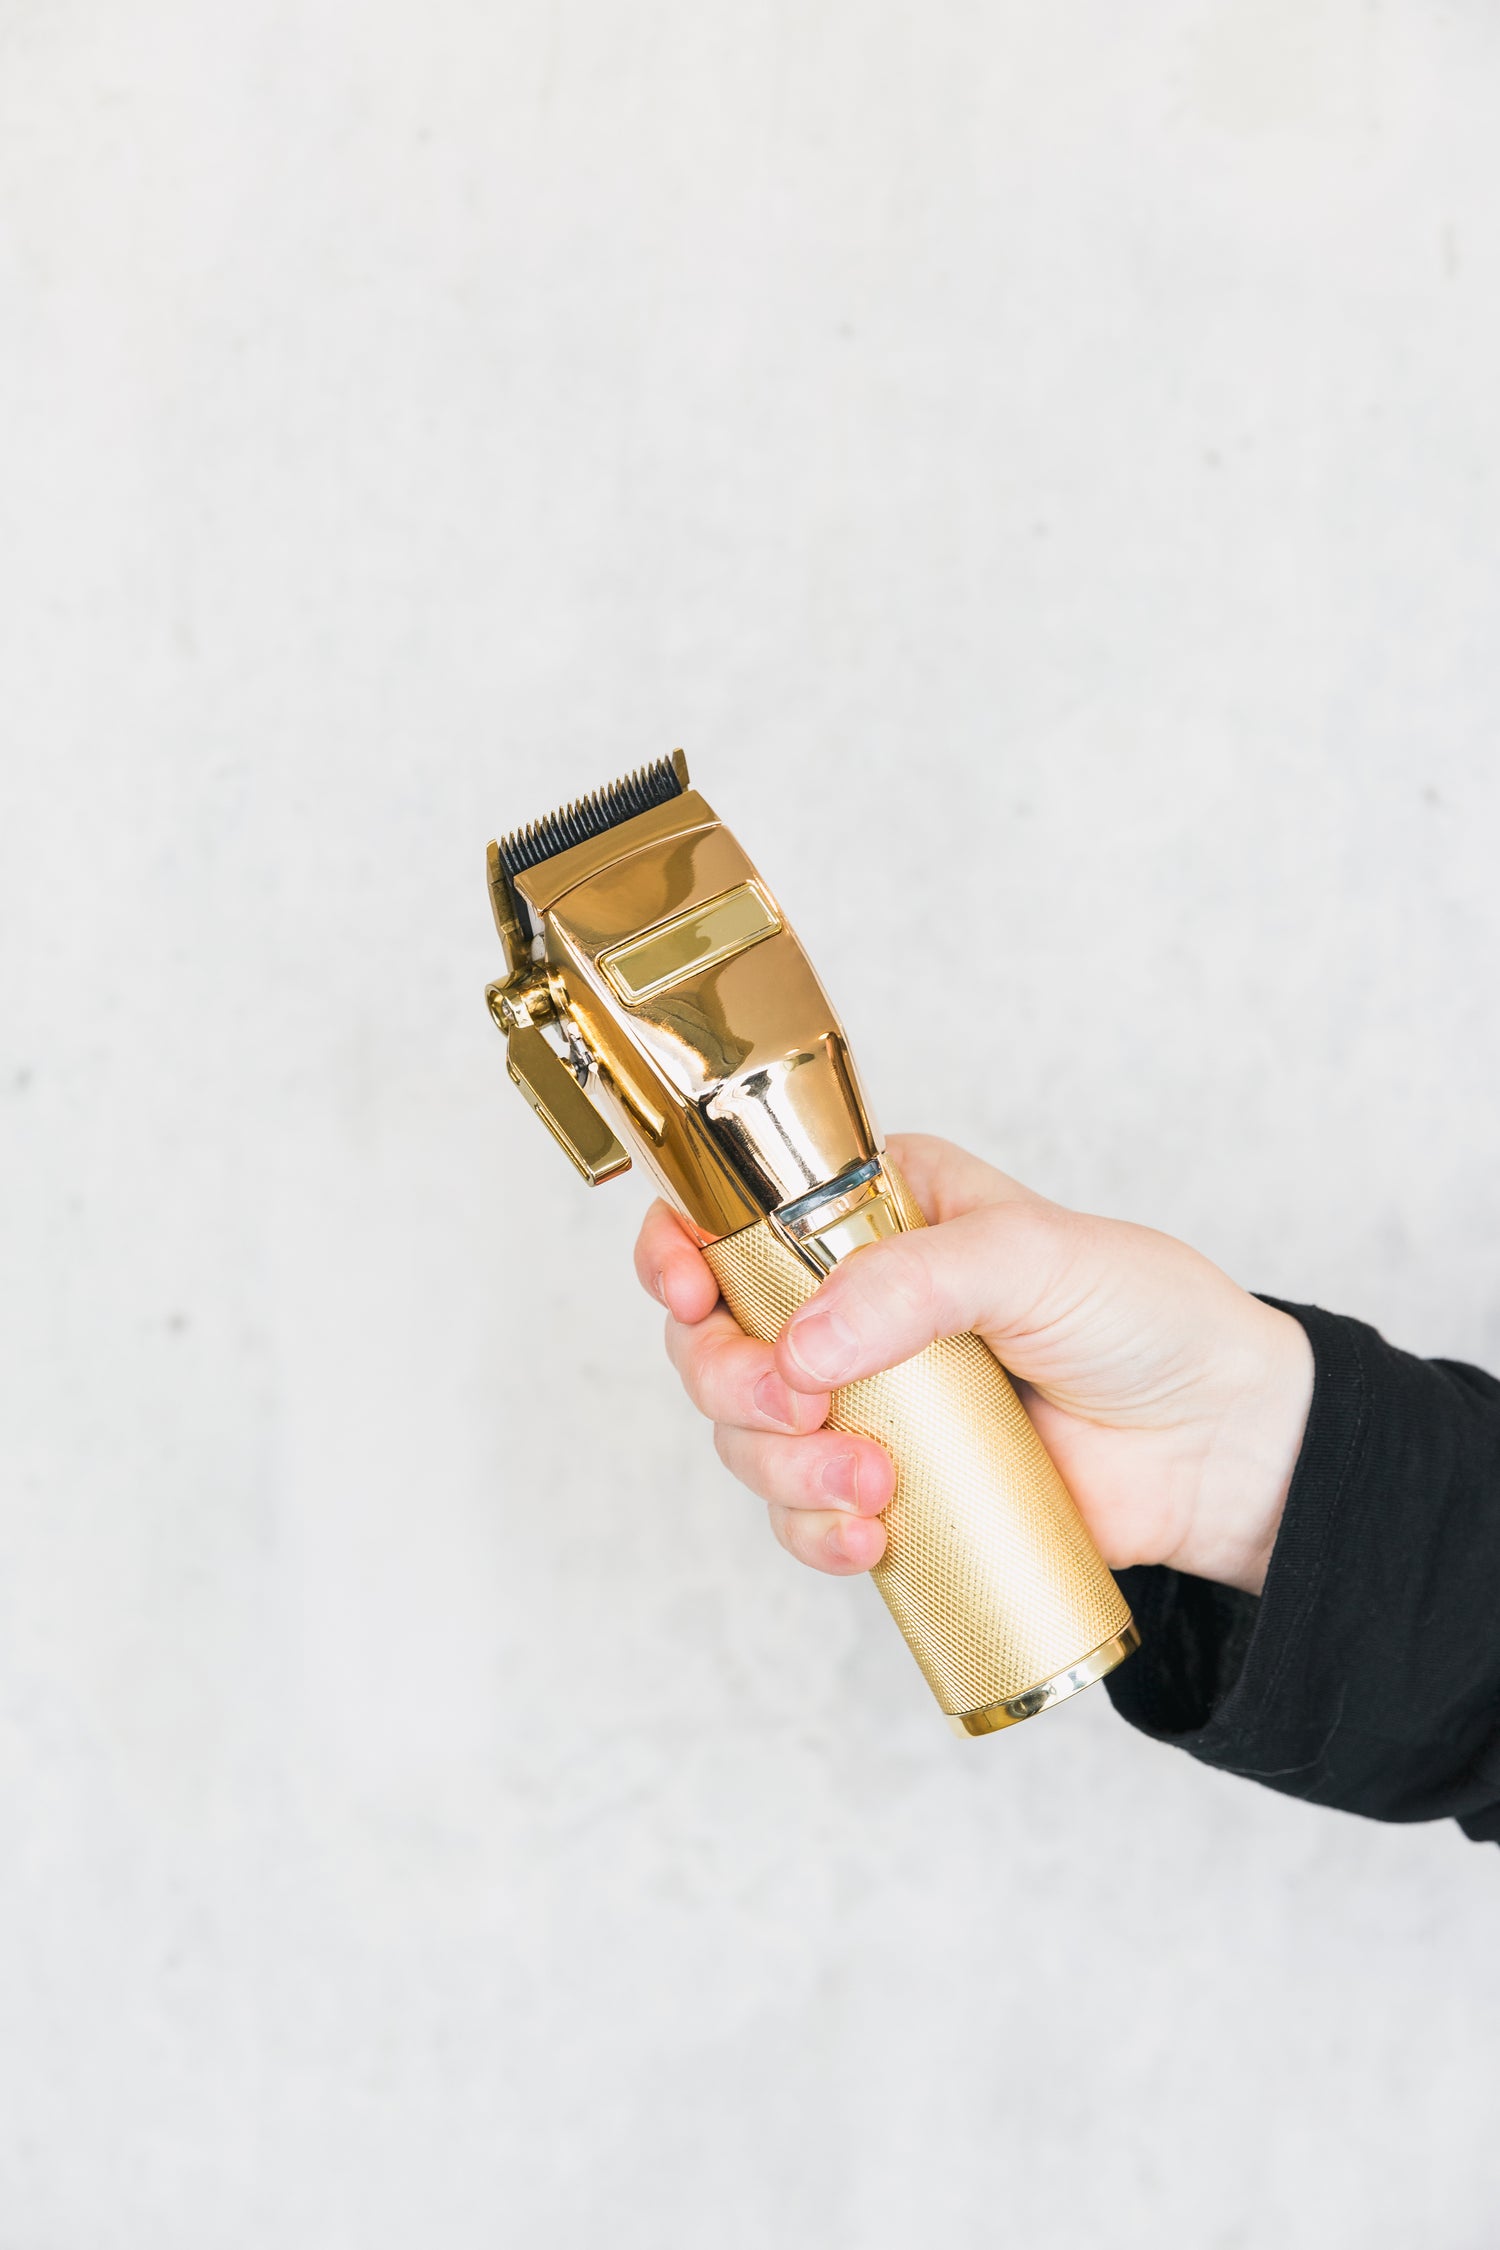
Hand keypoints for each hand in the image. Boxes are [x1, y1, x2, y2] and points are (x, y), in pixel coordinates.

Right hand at [634, 1132, 1313, 1597]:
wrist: (1219, 1444)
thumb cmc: (1144, 1316)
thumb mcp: (1033, 1256)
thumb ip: (915, 1280)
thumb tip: (805, 1343)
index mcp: (872, 1212)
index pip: (733, 1213)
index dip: (680, 1251)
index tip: (687, 1295)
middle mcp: (849, 1301)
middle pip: (716, 1339)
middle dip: (737, 1384)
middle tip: (806, 1408)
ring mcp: (865, 1398)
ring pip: (749, 1436)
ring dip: (784, 1469)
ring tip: (876, 1488)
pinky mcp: (890, 1484)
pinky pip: (804, 1516)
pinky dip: (814, 1533)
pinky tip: (868, 1537)